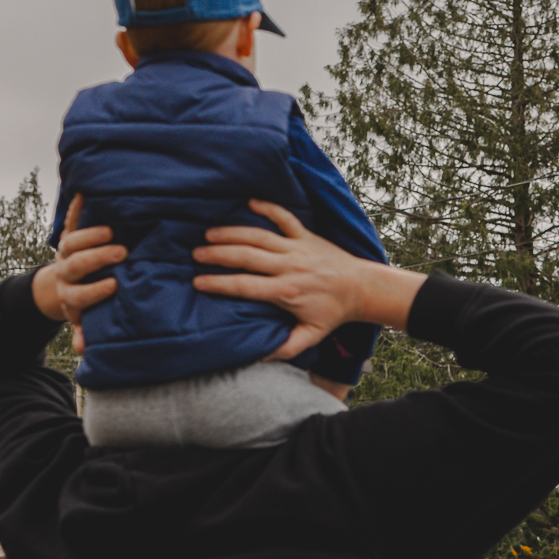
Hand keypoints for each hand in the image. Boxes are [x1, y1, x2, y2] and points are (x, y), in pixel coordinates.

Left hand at [32, 195, 124, 348]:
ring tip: (110, 230)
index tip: (114, 285)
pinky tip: (84, 193)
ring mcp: (65, 252)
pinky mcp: (68, 235)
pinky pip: (70, 220)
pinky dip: (75, 207)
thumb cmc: (88, 303)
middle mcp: (66, 272)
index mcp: (71, 295)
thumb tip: (84, 349)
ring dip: (89, 235)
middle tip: (121, 252)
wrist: (65, 284)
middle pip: (75, 264)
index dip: (95, 290)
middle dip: (96, 258)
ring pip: (71, 242)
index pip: (80, 293)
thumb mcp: (87, 320)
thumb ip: (89, 332)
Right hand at [192, 199, 423, 358]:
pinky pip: (285, 218)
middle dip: (217, 255)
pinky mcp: (307, 236)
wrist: (362, 289)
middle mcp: (288, 267)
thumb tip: (260, 356)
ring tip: (208, 234)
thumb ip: (286, 348)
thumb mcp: (312, 335)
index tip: (198, 282)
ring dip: (231, 233)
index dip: (218, 284)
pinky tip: (249, 202)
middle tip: (195, 255)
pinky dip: (268, 208)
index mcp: (286, 291)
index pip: (244, 286)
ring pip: (258, 236)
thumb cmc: (334, 313)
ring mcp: (297, 248)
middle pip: (245, 257)